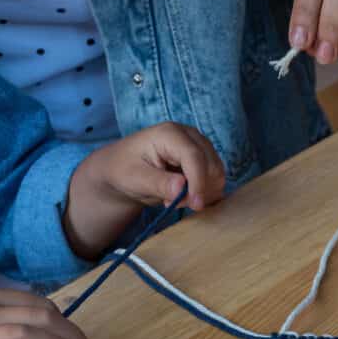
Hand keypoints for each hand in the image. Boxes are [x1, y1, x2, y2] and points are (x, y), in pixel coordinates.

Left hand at [66, 122, 225, 257]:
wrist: (121, 168)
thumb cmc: (123, 169)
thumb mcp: (134, 178)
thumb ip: (158, 183)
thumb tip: (182, 188)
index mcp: (170, 133)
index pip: (195, 156)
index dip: (198, 182)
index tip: (195, 204)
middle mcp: (189, 135)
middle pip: (211, 165)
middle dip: (197, 190)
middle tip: (171, 203)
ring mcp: (198, 145)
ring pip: (216, 173)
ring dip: (201, 193)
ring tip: (174, 199)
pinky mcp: (203, 158)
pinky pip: (215, 179)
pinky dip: (204, 192)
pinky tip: (183, 196)